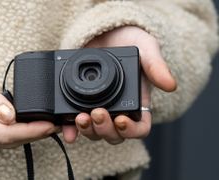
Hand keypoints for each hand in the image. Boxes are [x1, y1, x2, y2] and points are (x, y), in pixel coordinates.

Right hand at [0, 56, 58, 147]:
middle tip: (57, 125)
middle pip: (7, 140)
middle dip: (34, 134)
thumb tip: (11, 114)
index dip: (31, 131)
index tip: (51, 125)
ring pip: (3, 141)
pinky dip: (14, 133)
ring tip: (47, 125)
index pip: (5, 133)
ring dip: (26, 135)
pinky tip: (25, 125)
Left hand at [62, 26, 176, 143]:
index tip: (121, 120)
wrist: (103, 31)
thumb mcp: (146, 48)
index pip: (139, 128)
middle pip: (114, 134)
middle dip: (105, 129)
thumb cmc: (129, 40)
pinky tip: (68, 131)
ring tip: (81, 118)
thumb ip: (155, 66)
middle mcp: (118, 110)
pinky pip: (75, 124)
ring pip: (95, 132)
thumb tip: (170, 85)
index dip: (131, 131)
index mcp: (137, 102)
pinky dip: (71, 130)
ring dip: (88, 131)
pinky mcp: (79, 103)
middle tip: (97, 113)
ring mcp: (97, 108)